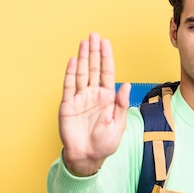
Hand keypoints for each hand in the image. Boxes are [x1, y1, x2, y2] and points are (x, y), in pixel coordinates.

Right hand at [59, 32, 130, 175]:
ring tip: (84, 42)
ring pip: (81, 73)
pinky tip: (72, 60)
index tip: (105, 42)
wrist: (88, 157)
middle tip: (94, 35)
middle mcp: (93, 95)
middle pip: (93, 68)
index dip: (106, 57)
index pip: (106, 72)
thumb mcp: (118, 124)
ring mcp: (80, 99)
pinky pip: (69, 86)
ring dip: (82, 57)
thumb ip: (121, 104)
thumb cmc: (105, 143)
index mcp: (107, 98)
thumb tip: (125, 85)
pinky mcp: (68, 105)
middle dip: (94, 52)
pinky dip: (70, 73)